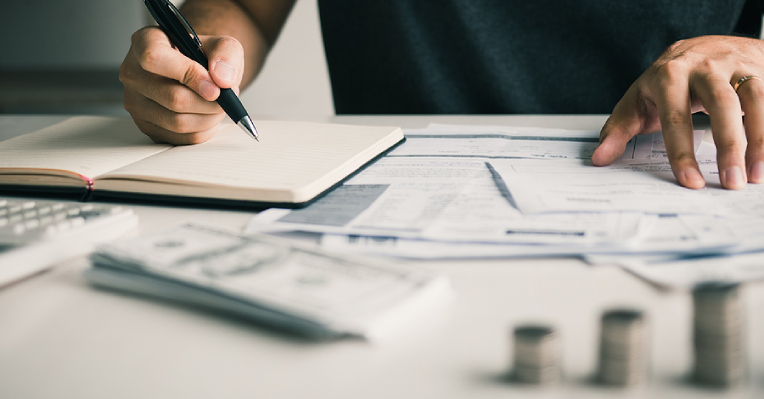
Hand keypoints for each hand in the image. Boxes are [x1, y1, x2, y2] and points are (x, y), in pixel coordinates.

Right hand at [119, 26, 244, 143]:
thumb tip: (222, 79)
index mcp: (145, 42)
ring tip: (219, 105)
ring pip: (177, 122)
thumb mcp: (222, 45)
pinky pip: (181, 138)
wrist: (197, 72)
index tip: (215, 86)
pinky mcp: (146, 126)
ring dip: (209, 118)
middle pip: (173, 98)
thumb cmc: (204, 56)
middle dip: (210, 103)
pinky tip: (208, 115)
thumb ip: (226, 53)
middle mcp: (133, 72)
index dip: (189, 75)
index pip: (155, 58)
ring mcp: (135, 102)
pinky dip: (203, 130)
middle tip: (226, 97)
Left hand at [592, 35, 763, 189]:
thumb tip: (599, 159)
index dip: (682, 151)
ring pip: (754, 99)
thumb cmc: (668, 81)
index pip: (675, 116)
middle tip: (730, 183)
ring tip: (753, 176)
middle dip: (728, 146)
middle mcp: (704, 66)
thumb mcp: (638, 101)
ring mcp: (736, 65)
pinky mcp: (759, 69)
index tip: (690, 182)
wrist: (704, 46)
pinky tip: (763, 158)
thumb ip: (618, 130)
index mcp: (669, 75)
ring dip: (758, 140)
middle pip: (720, 104)